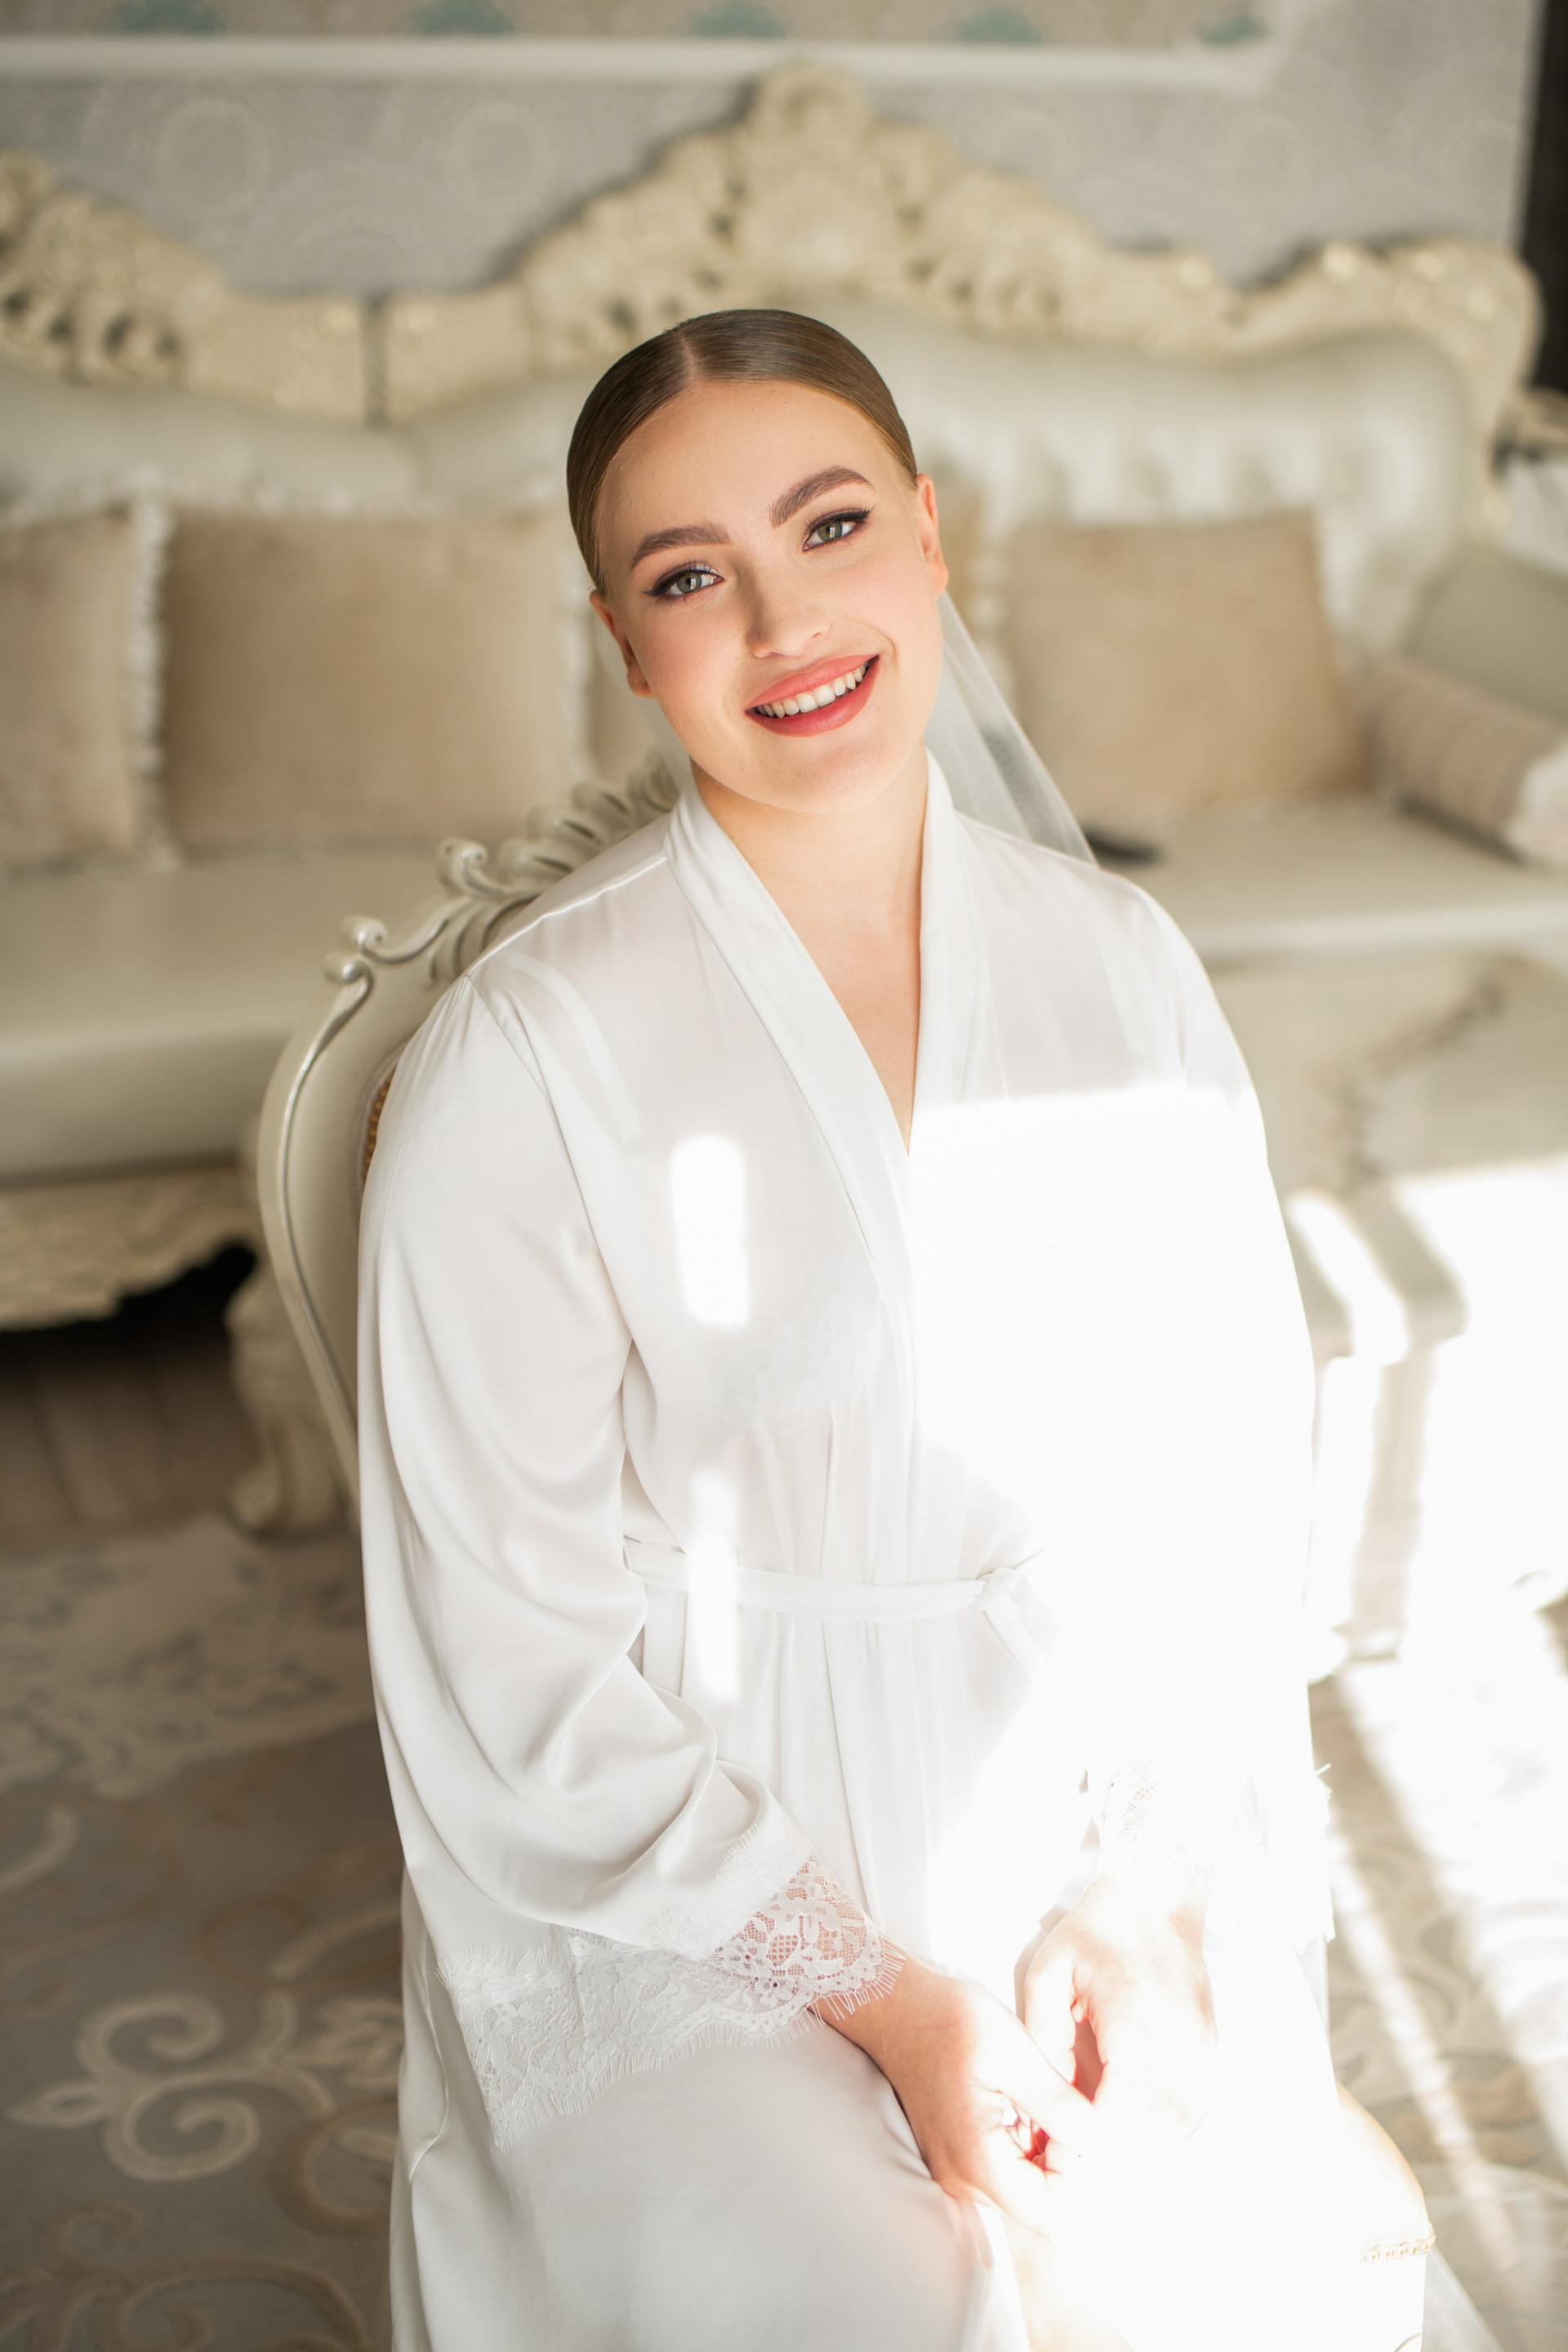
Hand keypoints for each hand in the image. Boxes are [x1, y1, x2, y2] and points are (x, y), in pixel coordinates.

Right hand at [823, 1956, 1097, 2237]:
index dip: (1080, 2176)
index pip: (1051, 2212)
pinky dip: (1027, 2148)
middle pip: (1038, 2206)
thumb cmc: (950, 2020)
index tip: (1079, 2125)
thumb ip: (1059, 2105)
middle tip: (1068, 2109)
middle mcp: (961, 2179)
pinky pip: (1005, 2172)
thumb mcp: (1015, 2052)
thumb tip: (1100, 2143)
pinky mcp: (955, 2157)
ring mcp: (955, 2171)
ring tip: (1045, 2102)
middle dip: (1067, 2166)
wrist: (895, 2006)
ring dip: (1048, 2156)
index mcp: (976, 2159)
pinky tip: (1026, 2105)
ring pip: (1024, 2190)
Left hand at [1021, 1866, 1215, 2153]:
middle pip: (1151, 2132)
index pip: (1121, 2109)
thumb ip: (1044, 2038)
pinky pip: (1193, 2117)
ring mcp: (1202, 2054)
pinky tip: (1133, 2133)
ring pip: (1176, 2132)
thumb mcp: (1049, 1973)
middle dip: (1109, 2156)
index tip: (1058, 2154)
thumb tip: (1045, 2099)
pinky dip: (1164, 2135)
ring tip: (1097, 2149)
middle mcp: (1179, 2044)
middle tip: (1071, 2160)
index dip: (1089, 2142)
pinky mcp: (1211, 2057)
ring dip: (1138, 2151)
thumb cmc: (1097, 1934)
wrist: (1157, 1901)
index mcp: (1134, 2021)